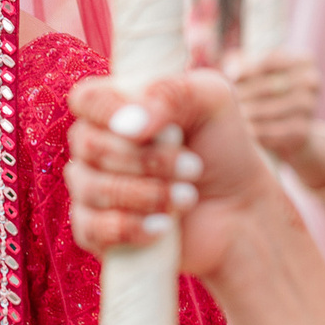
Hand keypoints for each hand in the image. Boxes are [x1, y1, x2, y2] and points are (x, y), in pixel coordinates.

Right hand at [66, 70, 276, 275]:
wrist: (239, 209)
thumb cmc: (222, 147)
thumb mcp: (212, 100)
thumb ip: (172, 93)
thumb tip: (128, 126)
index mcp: (116, 106)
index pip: (86, 99)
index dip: (108, 112)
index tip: (147, 129)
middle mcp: (96, 145)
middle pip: (88, 145)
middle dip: (146, 159)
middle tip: (194, 168)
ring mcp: (92, 189)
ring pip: (92, 189)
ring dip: (146, 194)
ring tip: (188, 198)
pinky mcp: (96, 232)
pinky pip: (91, 230)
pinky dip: (129, 228)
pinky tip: (163, 227)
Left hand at [225, 50, 319, 162]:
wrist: (289, 128)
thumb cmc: (266, 91)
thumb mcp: (257, 72)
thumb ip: (242, 64)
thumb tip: (232, 72)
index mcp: (304, 61)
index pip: (271, 60)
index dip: (248, 68)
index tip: (230, 76)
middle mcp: (312, 81)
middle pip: (270, 86)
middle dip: (244, 93)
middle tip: (224, 101)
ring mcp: (310, 106)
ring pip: (270, 109)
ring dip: (246, 114)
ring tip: (229, 115)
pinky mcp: (304, 130)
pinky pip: (274, 131)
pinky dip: (256, 132)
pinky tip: (244, 132)